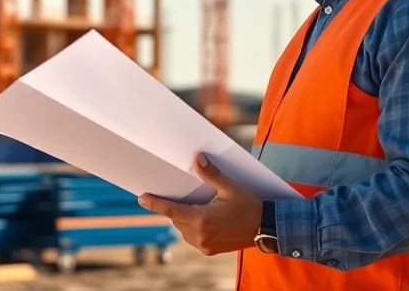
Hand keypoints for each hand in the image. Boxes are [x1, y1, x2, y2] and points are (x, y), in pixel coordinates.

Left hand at [138, 153, 262, 255]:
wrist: (267, 228)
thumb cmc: (250, 206)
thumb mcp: (230, 187)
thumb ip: (211, 174)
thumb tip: (197, 159)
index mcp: (203, 219)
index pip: (172, 210)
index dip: (155, 203)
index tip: (141, 197)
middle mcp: (201, 235)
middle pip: (177, 219)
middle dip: (177, 207)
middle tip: (180, 194)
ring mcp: (205, 245)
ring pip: (183, 229)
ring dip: (185, 218)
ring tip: (196, 206)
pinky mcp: (210, 250)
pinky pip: (192, 237)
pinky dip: (193, 227)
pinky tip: (202, 217)